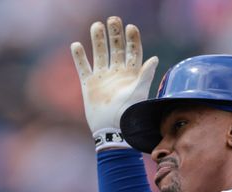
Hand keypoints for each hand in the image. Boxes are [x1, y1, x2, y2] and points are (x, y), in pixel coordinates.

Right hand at [71, 16, 157, 145]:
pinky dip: (79, 56)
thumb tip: (155, 58)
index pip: (133, 51)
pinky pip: (83, 67)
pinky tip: (76, 45)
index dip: (132, 39)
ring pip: (99, 53)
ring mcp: (102, 77)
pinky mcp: (89, 84)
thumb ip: (145, 75)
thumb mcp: (139, 93)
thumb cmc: (129, 114)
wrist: (112, 132)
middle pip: (116, 48)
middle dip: (115, 34)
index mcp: (131, 74)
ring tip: (96, 26)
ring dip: (98, 40)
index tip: (130, 27)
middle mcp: (117, 73)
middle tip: (113, 19)